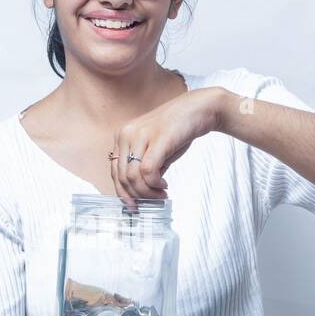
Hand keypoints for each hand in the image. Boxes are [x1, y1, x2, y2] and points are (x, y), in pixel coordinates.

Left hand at [108, 88, 219, 208]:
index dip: (123, 193)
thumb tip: (139, 194)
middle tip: (152, 202)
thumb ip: (143, 169)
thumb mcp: (154, 150)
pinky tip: (164, 184)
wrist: (199, 110)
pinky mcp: (155, 139)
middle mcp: (126, 134)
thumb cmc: (178, 131)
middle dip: (137, 196)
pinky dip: (154, 183)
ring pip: (133, 177)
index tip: (135, 205)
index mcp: (122, 137)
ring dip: (148, 192)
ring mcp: (139, 135)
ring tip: (161, 194)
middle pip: (122, 177)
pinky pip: (147, 171)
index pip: (115, 172)